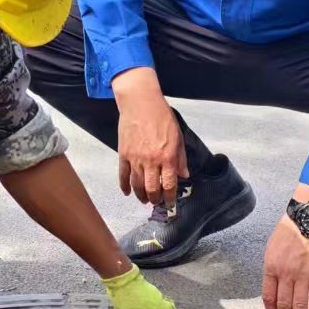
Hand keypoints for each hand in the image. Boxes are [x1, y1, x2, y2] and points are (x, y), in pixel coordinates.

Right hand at [112, 68, 186, 205]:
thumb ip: (180, 158)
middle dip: (155, 199)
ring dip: (141, 196)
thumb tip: (184, 175)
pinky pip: (123, 175)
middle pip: (152, 189)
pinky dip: (125, 186)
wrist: (140, 103)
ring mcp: (136, 159)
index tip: (170, 204)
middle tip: (156, 202)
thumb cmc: (162, 117)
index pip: (169, 185)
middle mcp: (152, 161)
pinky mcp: (124, 154)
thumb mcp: (178, 136)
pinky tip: (128, 193)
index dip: (170, 198)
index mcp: (167, 157)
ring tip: (144, 200)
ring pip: (137, 185)